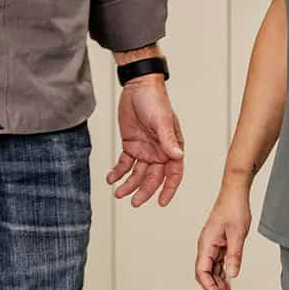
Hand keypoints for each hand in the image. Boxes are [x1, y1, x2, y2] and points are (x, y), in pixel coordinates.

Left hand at [106, 76, 183, 207]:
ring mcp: (145, 149)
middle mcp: (159, 151)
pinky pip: (125, 163)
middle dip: (144, 191)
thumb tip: (178, 156)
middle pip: (153, 178)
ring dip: (129, 184)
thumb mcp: (162, 121)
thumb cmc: (155, 100)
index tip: (161, 202)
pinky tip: (111, 178)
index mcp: (172, 147)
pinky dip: (118, 172)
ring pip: (137, 174)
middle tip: (133, 202)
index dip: (169, 189)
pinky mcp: (131, 145)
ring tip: (118, 193)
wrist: (137, 86)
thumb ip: (168, 140)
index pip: (173, 173)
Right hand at [194, 182, 251, 289]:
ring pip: (211, 270)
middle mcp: (206, 246)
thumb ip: (234, 255)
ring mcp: (211, 245)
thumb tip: (232, 275)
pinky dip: (222, 274)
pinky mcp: (218, 243)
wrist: (235, 192)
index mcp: (206, 244)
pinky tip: (229, 282)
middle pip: (205, 274)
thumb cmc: (233, 208)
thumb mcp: (237, 234)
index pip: (202, 273)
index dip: (211, 289)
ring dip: (219, 284)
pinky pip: (217, 263)